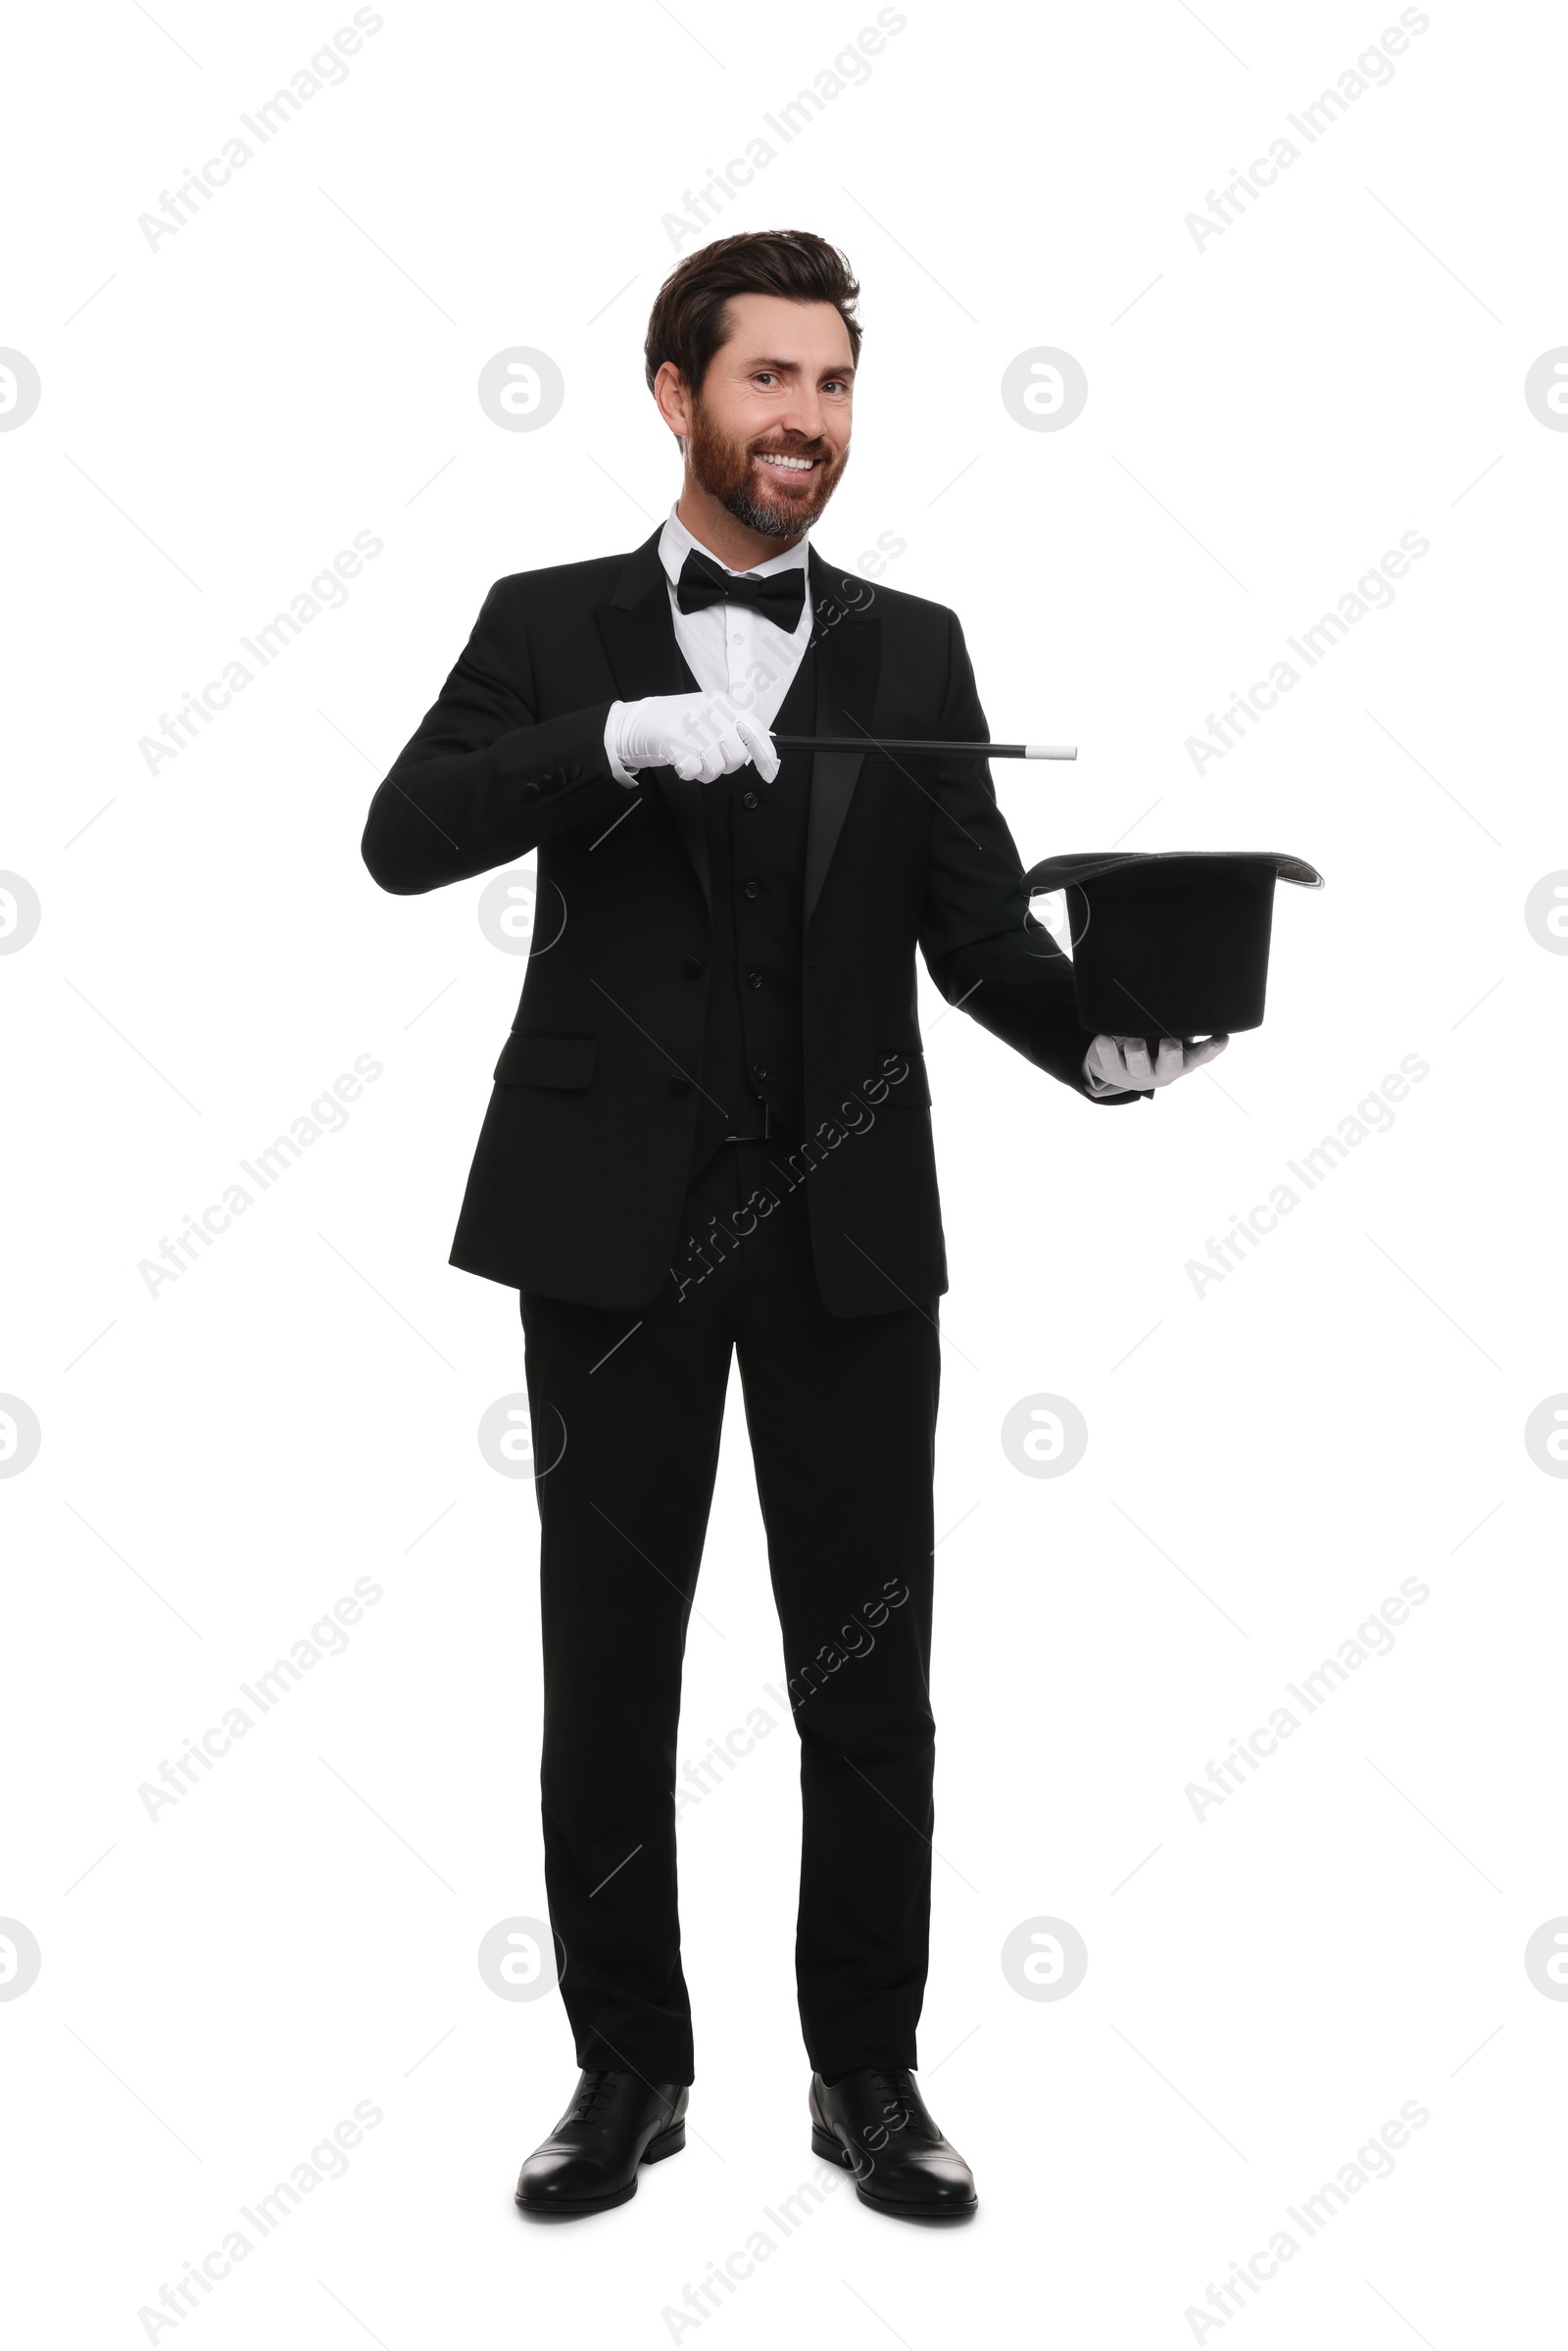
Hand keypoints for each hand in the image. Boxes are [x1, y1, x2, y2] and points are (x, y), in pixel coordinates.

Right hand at [606, 691, 780, 784]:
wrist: (643, 719)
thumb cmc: (681, 722)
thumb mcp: (712, 716)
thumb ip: (738, 729)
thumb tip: (768, 747)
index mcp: (724, 704)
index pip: (755, 730)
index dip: (766, 756)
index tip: (770, 774)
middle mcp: (711, 712)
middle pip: (736, 756)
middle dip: (726, 766)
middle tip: (711, 759)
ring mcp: (693, 726)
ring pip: (716, 767)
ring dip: (705, 772)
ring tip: (694, 758)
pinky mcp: (676, 741)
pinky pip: (694, 771)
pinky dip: (688, 774)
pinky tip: (682, 762)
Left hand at [1083, 1034, 1228, 1095]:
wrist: (1123, 1070)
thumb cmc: (1156, 1046)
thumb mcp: (1174, 1037)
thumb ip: (1183, 1022)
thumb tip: (1197, 985)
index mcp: (1183, 1062)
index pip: (1201, 1056)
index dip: (1212, 1049)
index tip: (1221, 1038)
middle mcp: (1163, 1071)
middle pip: (1170, 1065)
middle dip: (1170, 1054)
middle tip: (1169, 1043)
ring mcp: (1139, 1074)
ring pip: (1138, 1064)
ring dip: (1137, 1051)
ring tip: (1134, 1041)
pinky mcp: (1115, 1072)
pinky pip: (1110, 1062)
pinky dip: (1107, 1050)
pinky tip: (1104, 1038)